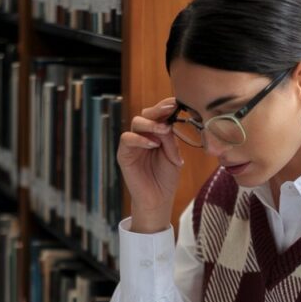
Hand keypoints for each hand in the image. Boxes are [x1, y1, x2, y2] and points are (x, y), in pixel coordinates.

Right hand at [117, 98, 183, 230]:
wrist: (158, 199)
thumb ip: (170, 140)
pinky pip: (127, 139)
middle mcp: (143, 135)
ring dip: (151, 124)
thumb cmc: (166, 178)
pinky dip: (139, 139)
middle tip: (170, 109)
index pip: (158, 114)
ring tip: (164, 130)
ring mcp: (133, 144)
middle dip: (158, 110)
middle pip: (146, 114)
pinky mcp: (124, 154)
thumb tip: (168, 124)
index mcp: (156, 134)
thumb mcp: (173, 156)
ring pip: (136, 123)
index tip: (177, 102)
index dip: (166, 106)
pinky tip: (152, 144)